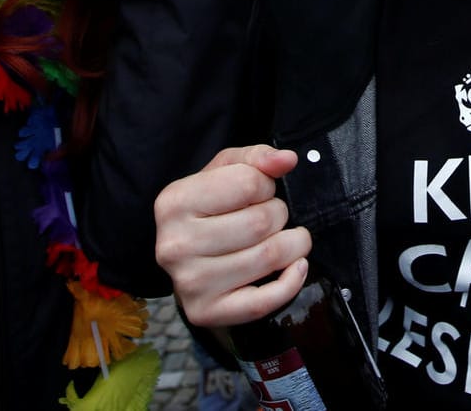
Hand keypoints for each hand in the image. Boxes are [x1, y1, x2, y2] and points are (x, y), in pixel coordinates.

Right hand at [156, 146, 311, 328]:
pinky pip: (264, 300)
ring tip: (287, 239)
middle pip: (261, 222)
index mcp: (174, 201)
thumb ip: (257, 158)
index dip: (266, 185)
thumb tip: (286, 159)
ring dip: (293, 244)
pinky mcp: (206, 312)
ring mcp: (189, 282)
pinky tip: (295, 266)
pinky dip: (292, 281)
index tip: (260, 193)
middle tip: (271, 219)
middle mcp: (175, 244)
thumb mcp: (226, 172)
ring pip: (269, 256)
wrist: (188, 260)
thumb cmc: (211, 209)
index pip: (249, 183)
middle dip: (279, 215)